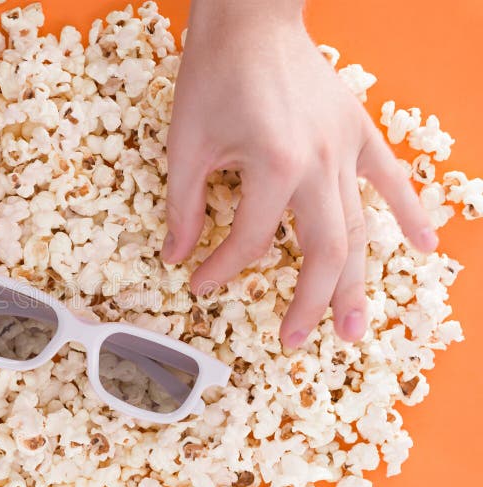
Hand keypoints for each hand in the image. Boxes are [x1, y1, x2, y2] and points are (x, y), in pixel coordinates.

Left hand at [163, 0, 436, 346]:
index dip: (220, 269)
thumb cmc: (213, 74)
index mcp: (273, 165)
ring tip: (354, 328)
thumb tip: (176, 255)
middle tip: (297, 340)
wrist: (249, 18)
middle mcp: (319, 163)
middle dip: (311, 303)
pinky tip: (425, 246)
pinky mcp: (358, 130)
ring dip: (356, 280)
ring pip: (358, 228)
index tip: (198, 283)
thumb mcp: (186, 144)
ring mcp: (346, 147)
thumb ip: (184, 206)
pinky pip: (391, 177)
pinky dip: (408, 211)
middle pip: (323, 251)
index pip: (249, 241)